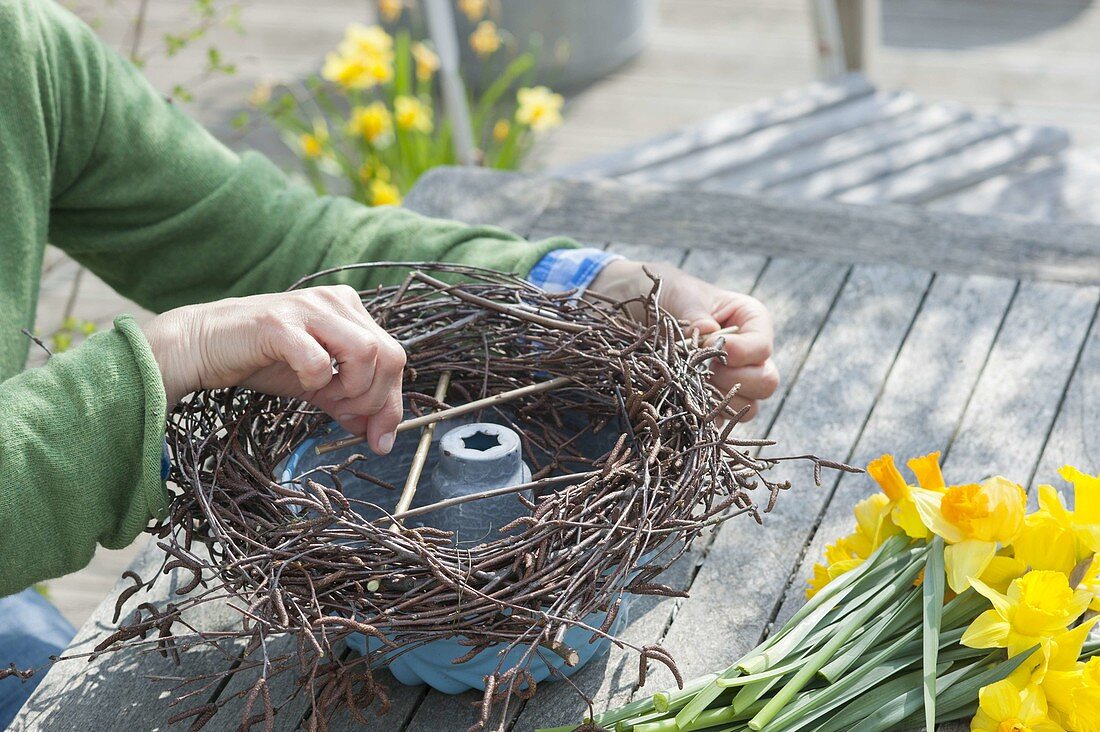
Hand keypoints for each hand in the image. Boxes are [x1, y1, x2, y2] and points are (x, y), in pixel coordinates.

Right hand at [142, 285, 405, 453]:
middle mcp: (335, 301)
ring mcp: (308, 308)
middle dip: (376, 399)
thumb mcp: (317, 383)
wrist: (201, 346)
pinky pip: (319, 360)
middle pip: (389, 355)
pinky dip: (317, 381)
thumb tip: (380, 436)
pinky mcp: (278, 323)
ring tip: (325, 398)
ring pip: (365, 353)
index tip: (378, 439)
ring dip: (352, 389)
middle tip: (346, 416)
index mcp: (350, 310)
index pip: (395, 357)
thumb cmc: (261, 360)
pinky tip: (302, 382)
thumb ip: (350, 403)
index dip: (392, 404)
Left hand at [590, 259, 777, 419]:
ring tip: (693, 384)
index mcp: (752, 322)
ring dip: (721, 400)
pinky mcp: (713, 402)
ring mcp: (733, 381)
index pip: (763, 347)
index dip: (742, 352)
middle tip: (707, 370)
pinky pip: (720, 420)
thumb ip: (697, 315)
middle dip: (736, 379)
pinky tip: (684, 401)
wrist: (642, 310)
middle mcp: (750, 355)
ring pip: (748, 407)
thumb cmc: (670, 295)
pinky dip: (704, 416)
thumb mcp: (683, 296)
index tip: (715, 347)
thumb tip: (709, 333)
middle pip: (766, 382)